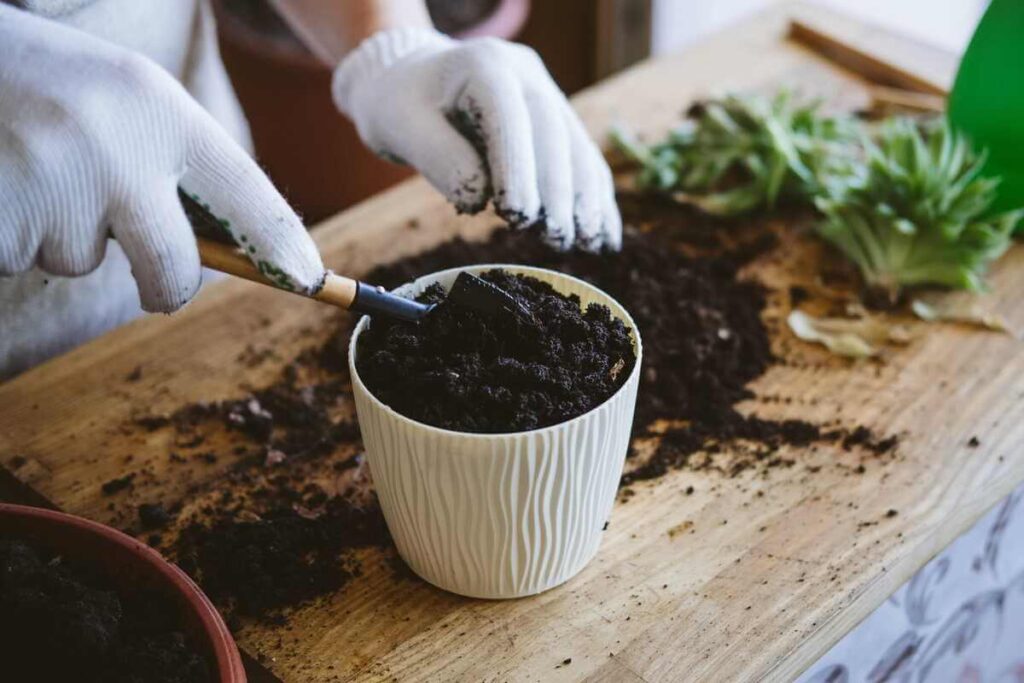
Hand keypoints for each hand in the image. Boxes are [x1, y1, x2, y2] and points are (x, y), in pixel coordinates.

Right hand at [0, 6, 323, 311]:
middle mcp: (118, 147)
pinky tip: (7, 184)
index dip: (282, 244)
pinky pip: (21, 260)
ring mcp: (57, 183)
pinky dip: (13, 235)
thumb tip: (236, 253)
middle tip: (159, 286)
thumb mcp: (132, 100)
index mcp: (160, 111)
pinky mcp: (3, 220)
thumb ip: (179, 165)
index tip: (308, 278)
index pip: (244, 191)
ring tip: (37, 169)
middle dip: (166, 286)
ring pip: (82, 260)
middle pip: (173, 266)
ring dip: (63, 234)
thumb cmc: (57, 88)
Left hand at [332, 28, 621, 251]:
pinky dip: (594, 198)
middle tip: (557, 239)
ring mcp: (545, 92)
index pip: (508, 117)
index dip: (518, 167)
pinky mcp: (555, 117)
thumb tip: (481, 200)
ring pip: (576, 148)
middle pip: (551, 134)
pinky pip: (582, 158)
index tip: (519, 216)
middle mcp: (524, 72)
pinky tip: (604, 235)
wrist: (410, 78)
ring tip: (588, 244)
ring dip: (585, 200)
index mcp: (483, 64)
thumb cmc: (399, 105)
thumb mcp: (400, 127)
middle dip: (557, 192)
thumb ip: (438, 158)